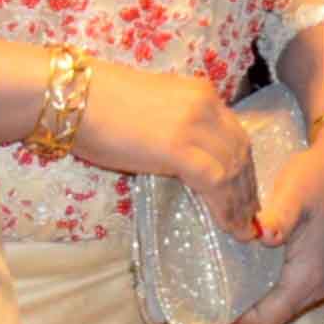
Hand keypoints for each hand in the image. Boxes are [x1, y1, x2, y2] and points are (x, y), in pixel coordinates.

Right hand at [72, 62, 259, 237]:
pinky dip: (226, 207)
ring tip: (241, 230)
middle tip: (249, 218)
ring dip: (241, 204)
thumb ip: (177, 129)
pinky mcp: (179, 148)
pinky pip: (215, 182)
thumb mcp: (154, 111)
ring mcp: (194, 125)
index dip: (245, 168)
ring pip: (233, 169)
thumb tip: (186, 160)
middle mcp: (206, 104)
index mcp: (200, 94)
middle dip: (248, 188)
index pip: (235, 134)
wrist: (74, 97)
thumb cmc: (98, 105)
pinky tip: (227, 225)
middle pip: (241, 151)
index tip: (246, 193)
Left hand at [233, 123, 323, 323]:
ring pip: (282, 303)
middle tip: (214, 281)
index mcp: (307, 278)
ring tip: (230, 269)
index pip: (266, 321)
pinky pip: (291, 289)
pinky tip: (254, 257)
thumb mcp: (295, 193)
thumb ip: (278, 219)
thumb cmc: (321, 177)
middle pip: (273, 316)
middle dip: (243, 306)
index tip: (211, 296)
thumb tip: (261, 236)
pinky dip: (270, 283)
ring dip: (257, 294)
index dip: (237, 317)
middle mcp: (318, 287)